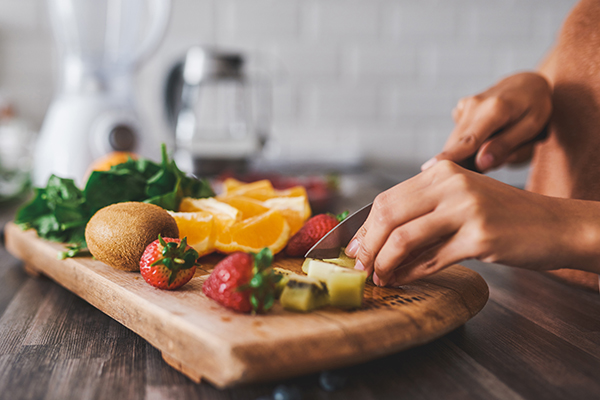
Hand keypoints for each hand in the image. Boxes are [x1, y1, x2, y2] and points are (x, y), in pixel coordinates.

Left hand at [345, 161, 599, 285]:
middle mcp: (451, 184)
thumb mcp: (461, 199)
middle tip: (359, 268)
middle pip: (388, 216)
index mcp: (441, 170)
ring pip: (404, 239)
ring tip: (379, 278)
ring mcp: (466, 209)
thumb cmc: (503, 214)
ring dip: (385, 264)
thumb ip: (423, 208)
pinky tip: (402, 281)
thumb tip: (375, 237)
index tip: (353, 249)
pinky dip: (410, 274)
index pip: (386, 199)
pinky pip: (431, 260)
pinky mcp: (480, 238)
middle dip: (367, 247)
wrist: (554, 225)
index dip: (364, 228)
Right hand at [421, 72, 551, 172]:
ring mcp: (464, 106)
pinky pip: (460, 135)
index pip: (469, 140)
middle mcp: (474, 105)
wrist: (525, 82)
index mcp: (496, 109)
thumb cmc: (534, 106)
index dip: (450, 156)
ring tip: (498, 144)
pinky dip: (469, 144)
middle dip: (466, 163)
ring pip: (458, 141)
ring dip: (471, 153)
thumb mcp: (532, 126)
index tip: (429, 168)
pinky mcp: (460, 109)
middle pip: (458, 144)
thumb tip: (481, 163)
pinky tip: (488, 136)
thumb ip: (506, 144)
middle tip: (490, 166)